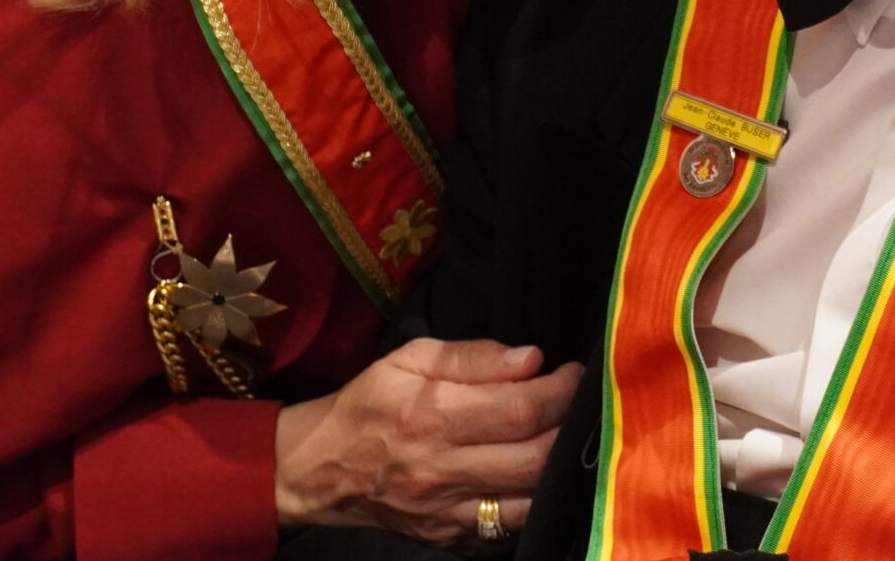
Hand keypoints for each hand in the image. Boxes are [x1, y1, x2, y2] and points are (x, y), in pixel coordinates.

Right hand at [274, 337, 582, 546]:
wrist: (319, 469)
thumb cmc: (368, 403)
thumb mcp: (408, 359)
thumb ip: (471, 356)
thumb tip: (530, 358)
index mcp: (432, 417)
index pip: (520, 410)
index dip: (560, 391)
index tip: (573, 373)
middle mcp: (442, 470)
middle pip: (534, 459)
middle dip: (568, 428)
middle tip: (576, 403)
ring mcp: (447, 512)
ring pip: (528, 500)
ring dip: (557, 468)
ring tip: (561, 436)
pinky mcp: (449, 537)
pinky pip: (507, 528)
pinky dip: (532, 503)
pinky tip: (537, 477)